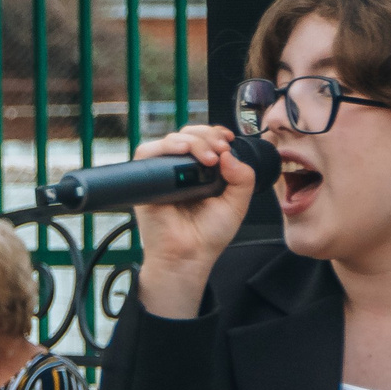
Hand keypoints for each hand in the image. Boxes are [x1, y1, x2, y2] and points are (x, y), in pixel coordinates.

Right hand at [130, 124, 259, 319]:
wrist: (189, 256)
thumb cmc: (208, 235)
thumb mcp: (237, 203)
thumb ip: (243, 177)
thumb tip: (228, 154)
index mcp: (201, 173)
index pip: (204, 140)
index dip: (215, 133)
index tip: (228, 140)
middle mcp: (181, 171)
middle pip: (187, 135)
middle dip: (207, 136)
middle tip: (220, 151)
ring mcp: (163, 175)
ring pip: (170, 140)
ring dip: (192, 140)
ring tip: (209, 157)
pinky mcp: (147, 181)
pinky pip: (147, 153)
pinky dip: (166, 146)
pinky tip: (183, 152)